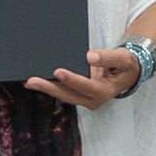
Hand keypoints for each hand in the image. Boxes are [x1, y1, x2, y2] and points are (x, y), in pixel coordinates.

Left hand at [25, 47, 142, 111]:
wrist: (127, 73)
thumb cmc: (124, 65)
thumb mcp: (121, 59)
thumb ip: (107, 58)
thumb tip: (90, 56)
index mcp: (104, 92)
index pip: (86, 86)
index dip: (72, 80)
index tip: (58, 72)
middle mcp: (92, 99)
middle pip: (68, 95)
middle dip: (50, 88)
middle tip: (32, 81)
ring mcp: (84, 99)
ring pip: (63, 95)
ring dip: (46, 88)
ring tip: (29, 81)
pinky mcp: (78, 95)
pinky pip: (63, 92)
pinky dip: (50, 87)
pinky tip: (37, 81)